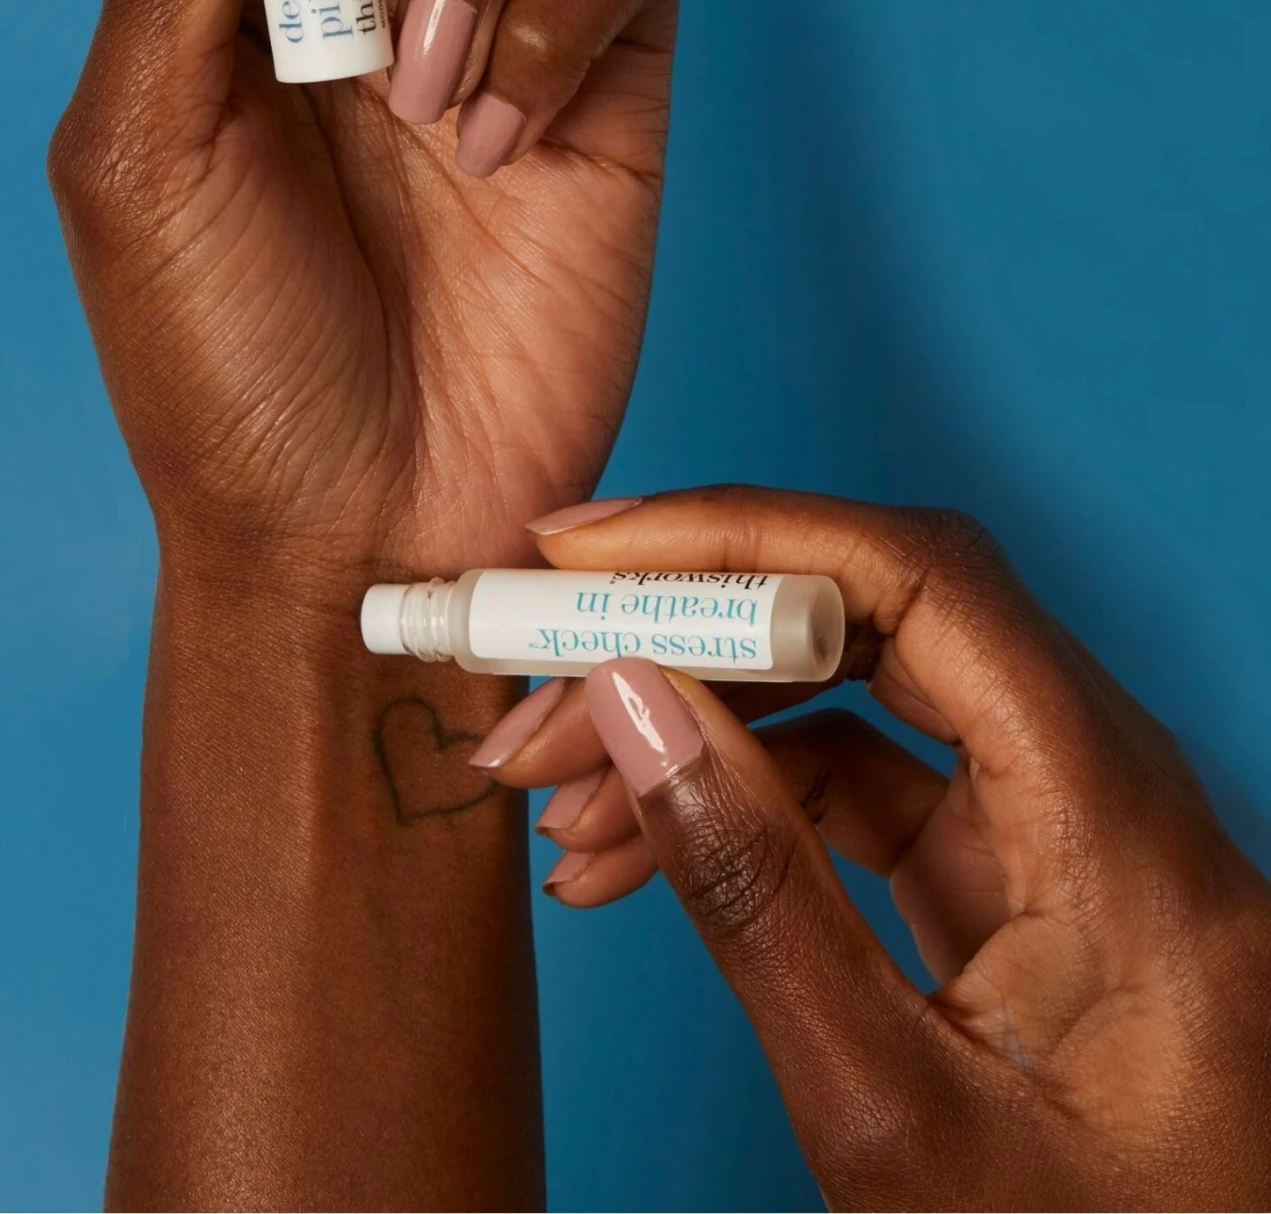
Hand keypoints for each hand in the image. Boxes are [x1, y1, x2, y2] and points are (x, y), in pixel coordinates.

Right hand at [480, 488, 1270, 1210]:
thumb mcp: (890, 1115)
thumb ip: (755, 896)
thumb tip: (633, 701)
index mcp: (1121, 826)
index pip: (924, 582)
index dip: (742, 536)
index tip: (587, 557)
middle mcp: (1111, 791)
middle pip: (882, 618)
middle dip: (690, 628)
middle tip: (530, 664)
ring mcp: (1068, 834)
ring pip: (862, 700)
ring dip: (699, 722)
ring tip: (548, 791)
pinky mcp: (1024, 881)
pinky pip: (871, 788)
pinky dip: (746, 801)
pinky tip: (627, 849)